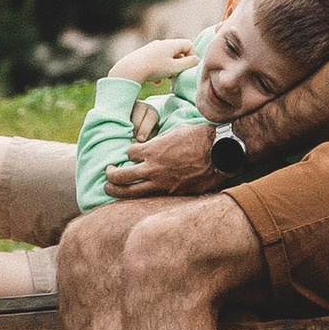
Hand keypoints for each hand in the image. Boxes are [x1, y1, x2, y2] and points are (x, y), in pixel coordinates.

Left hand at [102, 122, 221, 199]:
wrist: (222, 152)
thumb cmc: (201, 137)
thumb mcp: (176, 132)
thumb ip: (160, 141)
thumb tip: (153, 145)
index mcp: (153, 149)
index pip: (129, 153)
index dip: (129, 153)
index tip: (132, 154)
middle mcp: (153, 168)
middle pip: (121, 176)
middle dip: (111, 175)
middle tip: (107, 175)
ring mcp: (162, 183)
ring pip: (131, 192)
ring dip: (117, 191)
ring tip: (109, 190)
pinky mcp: (173, 193)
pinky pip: (151, 197)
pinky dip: (141, 196)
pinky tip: (137, 196)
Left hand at [106, 32, 196, 84]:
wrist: (129, 70)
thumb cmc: (154, 68)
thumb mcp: (174, 68)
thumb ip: (188, 63)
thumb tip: (196, 59)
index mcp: (170, 44)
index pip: (188, 44)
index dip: (192, 56)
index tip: (187, 68)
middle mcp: (161, 43)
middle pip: (177, 51)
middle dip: (180, 64)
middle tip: (177, 75)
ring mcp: (151, 49)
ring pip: (166, 57)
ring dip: (170, 68)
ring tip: (167, 79)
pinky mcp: (143, 56)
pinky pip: (157, 61)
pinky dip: (160, 70)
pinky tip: (156, 81)